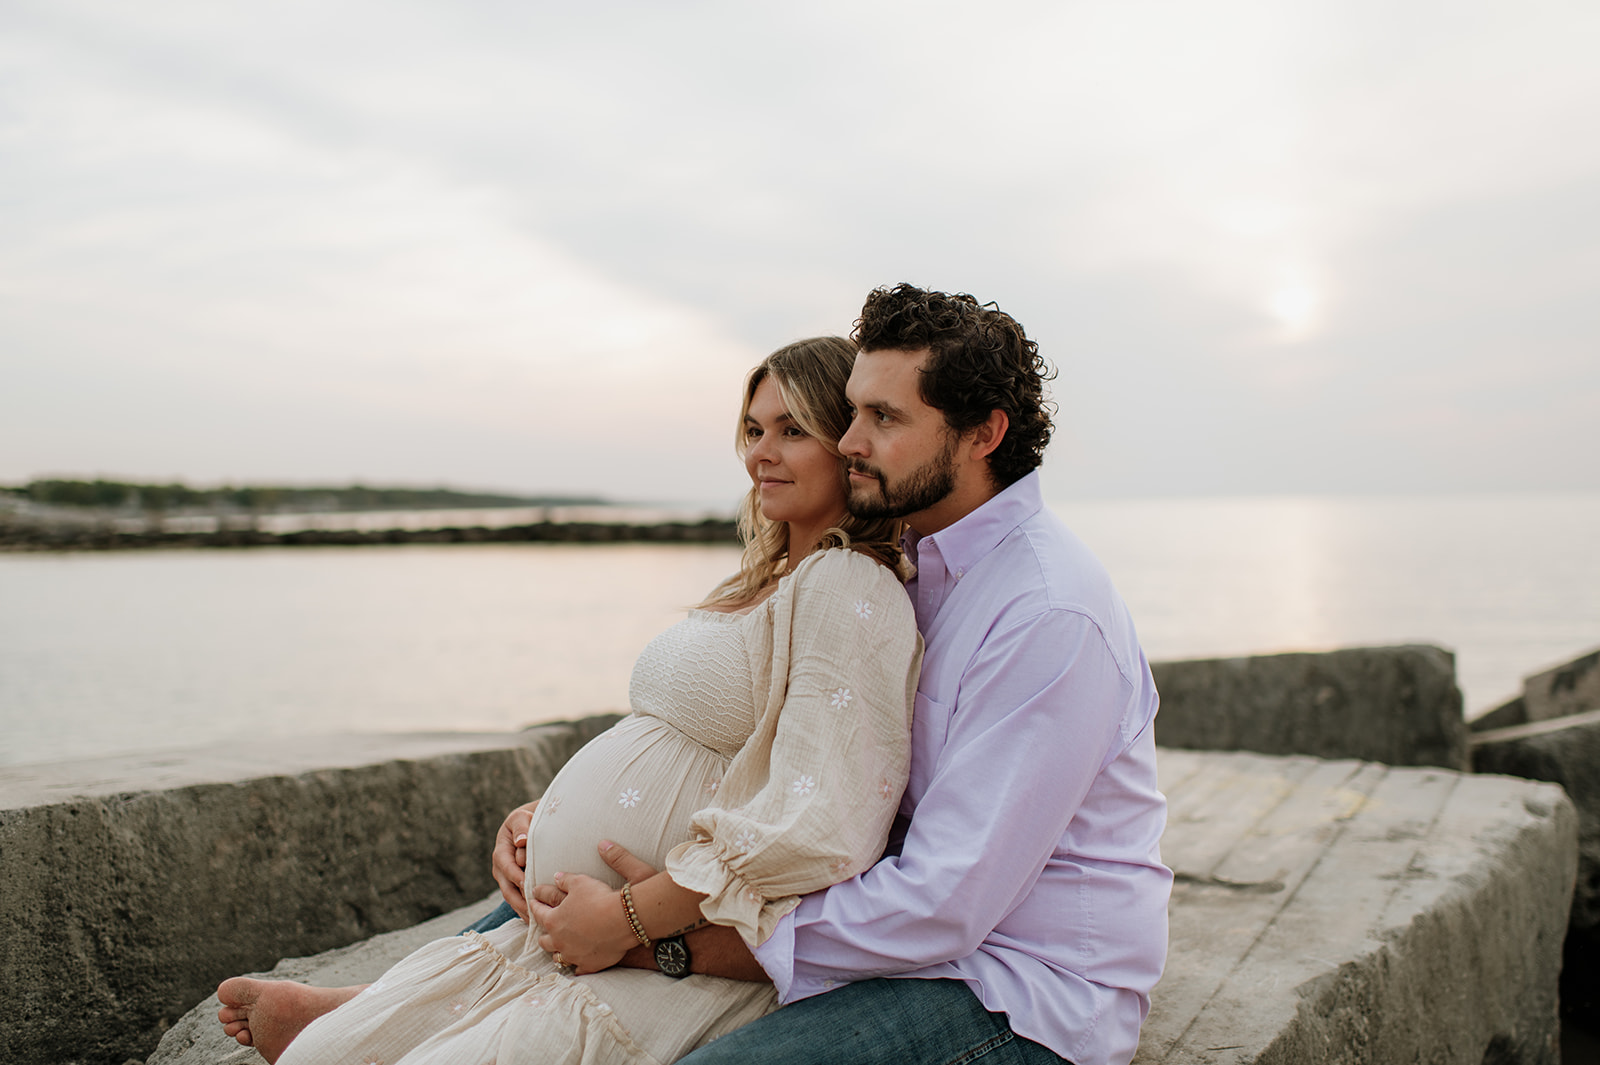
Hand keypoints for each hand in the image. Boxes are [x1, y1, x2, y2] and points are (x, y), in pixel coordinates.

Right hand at [492, 800, 539, 920]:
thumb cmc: (526, 821)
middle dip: (519, 901)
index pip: (506, 867)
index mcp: (501, 853)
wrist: (527, 827)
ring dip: (523, 910)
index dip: (516, 876)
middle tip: (533, 911)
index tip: (527, 885)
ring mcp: (507, 880)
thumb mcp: (521, 819)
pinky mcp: (515, 887)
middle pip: (507, 889)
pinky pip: (519, 901)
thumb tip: (521, 841)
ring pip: (512, 899)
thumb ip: (521, 828)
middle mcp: (501, 869)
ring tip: (536, 921)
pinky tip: (537, 921)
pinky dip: (526, 911)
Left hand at [530, 841, 661, 974]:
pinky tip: (578, 962)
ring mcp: (573, 955)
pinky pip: (578, 969)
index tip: (533, 901)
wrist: (623, 920)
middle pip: (544, 940)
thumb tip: (556, 877)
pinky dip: (577, 965)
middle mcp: (559, 940)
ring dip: (558, 950)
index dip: (535, 905)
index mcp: (554, 920)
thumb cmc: (600, 898)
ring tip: (560, 946)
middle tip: (546, 928)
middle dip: (544, 933)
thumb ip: (566, 880)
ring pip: (558, 957)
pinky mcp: (589, 965)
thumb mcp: (581, 882)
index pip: (538, 912)